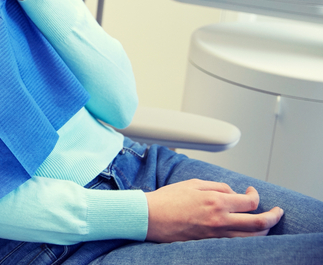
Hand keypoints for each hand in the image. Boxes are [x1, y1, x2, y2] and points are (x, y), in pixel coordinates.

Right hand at [145, 178, 283, 241]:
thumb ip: (217, 186)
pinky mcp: (210, 244)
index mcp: (216, 201)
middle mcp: (220, 219)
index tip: (252, 192)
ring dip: (264, 231)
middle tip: (278, 212)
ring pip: (252, 238)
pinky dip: (248, 240)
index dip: (256, 196)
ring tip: (266, 225)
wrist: (149, 217)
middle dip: (274, 217)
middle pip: (259, 223)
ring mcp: (216, 235)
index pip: (250, 202)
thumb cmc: (167, 199)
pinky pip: (237, 244)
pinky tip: (248, 234)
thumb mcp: (193, 183)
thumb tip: (232, 192)